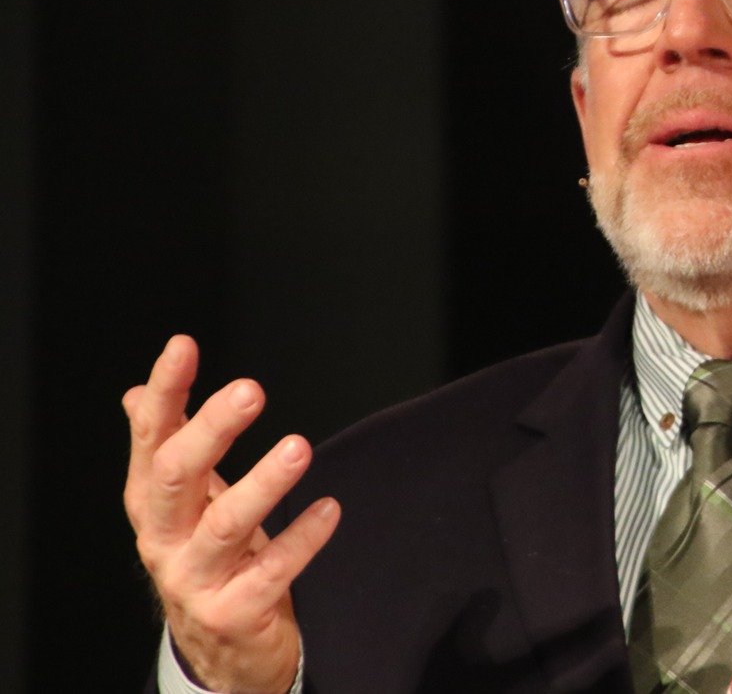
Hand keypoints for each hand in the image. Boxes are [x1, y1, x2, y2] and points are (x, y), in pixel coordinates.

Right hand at [123, 335, 338, 693]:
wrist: (221, 649)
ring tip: (298, 447)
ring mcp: (194, 580)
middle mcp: (163, 539)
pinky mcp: (232, 613)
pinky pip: (270, 574)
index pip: (151, 439)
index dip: (164, 392)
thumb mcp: (184, 503)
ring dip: (263, 484)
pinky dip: (301, 540)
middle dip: (210, 431)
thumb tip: (136, 393)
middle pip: (177, 477)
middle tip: (251, 390)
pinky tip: (330, 510)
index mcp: (152, 503)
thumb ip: (167, 447)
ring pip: (224, 526)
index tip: (184, 346)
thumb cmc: (208, 558)